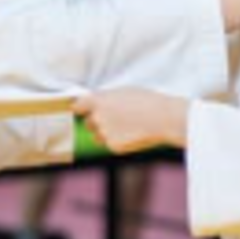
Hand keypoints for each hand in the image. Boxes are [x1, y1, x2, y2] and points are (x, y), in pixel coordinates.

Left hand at [72, 89, 188, 153]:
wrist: (162, 119)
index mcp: (97, 101)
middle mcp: (97, 118)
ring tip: (126, 126)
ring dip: (107, 133)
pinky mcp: (113, 146)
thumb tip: (97, 103)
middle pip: (88, 123)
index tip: (86, 110)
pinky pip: (110, 144)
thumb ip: (106, 98)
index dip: (83, 109)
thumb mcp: (123, 92)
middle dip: (97, 122)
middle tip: (115, 118)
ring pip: (98, 136)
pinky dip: (118, 141)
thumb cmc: (146, 101)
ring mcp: (104, 134)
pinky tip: (132, 133)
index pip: (77, 107)